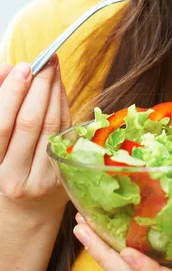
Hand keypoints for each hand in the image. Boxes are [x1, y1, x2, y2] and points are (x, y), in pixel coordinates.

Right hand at [0, 56, 71, 218]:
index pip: (1, 125)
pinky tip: (59, 87)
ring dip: (54, 90)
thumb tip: (7, 69)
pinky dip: (63, 105)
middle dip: (39, 85)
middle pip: (30, 122)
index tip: (23, 66)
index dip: (12, 93)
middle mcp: (14, 178)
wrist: (25, 210)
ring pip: (52, 125)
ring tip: (52, 67)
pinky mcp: (63, 174)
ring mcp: (42, 179)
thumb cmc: (4, 165)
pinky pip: (65, 131)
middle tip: (43, 60)